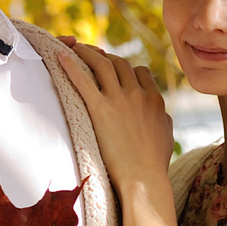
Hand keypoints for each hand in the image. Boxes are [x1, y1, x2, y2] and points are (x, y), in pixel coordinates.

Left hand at [56, 38, 175, 193]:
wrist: (144, 178)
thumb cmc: (155, 163)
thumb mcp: (166, 135)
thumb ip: (163, 118)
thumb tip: (162, 113)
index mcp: (154, 99)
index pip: (140, 71)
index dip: (127, 68)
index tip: (116, 68)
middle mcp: (137, 94)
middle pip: (120, 63)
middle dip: (106, 56)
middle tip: (92, 55)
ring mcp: (119, 99)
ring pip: (103, 64)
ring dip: (88, 53)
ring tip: (76, 48)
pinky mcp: (100, 109)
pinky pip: (83, 81)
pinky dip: (70, 66)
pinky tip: (60, 57)